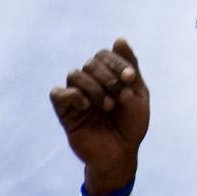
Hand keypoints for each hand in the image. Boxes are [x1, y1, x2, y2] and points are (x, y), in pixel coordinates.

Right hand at [52, 38, 148, 194]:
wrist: (120, 155)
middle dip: (108, 77)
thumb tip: (119, 40)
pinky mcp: (65, 112)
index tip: (131, 79)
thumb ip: (130, 68)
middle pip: (90, 62)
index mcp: (107, 77)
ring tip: (107, 106)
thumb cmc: (130, 127)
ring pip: (75, 75)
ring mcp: (76, 97)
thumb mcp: (138, 95)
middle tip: (119, 96)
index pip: (104, 55)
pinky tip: (86, 107)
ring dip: (94, 87)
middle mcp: (90, 83)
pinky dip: (73, 95)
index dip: (117, 63)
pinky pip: (58, 94)